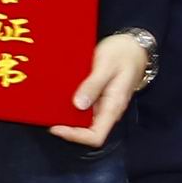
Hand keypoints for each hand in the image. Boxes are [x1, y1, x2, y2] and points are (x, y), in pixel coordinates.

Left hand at [55, 30, 151, 149]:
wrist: (134, 46)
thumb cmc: (123, 53)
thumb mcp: (106, 65)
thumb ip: (93, 85)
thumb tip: (78, 104)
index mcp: (113, 106)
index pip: (96, 136)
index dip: (75, 136)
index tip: (56, 127)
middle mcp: (108, 109)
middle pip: (87, 131)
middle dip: (67, 127)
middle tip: (47, 116)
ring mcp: (104, 104)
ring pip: (84, 120)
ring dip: (67, 117)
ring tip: (49, 107)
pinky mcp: (99, 96)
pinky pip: (84, 107)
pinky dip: (71, 105)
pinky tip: (59, 97)